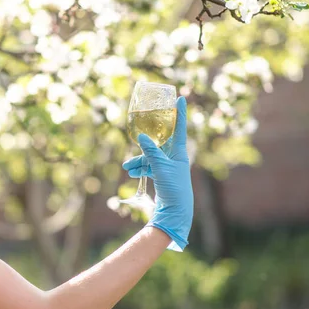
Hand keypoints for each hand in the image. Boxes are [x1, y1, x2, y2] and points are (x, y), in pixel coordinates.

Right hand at [122, 96, 192, 250]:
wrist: (175, 211)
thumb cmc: (174, 188)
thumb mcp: (161, 168)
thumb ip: (151, 152)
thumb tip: (142, 137)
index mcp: (180, 152)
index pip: (180, 127)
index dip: (179, 113)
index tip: (181, 97)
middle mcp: (174, 156)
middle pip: (159, 143)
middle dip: (144, 144)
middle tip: (136, 136)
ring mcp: (167, 165)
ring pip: (150, 156)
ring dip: (138, 160)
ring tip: (127, 167)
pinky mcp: (161, 174)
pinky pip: (148, 166)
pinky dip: (140, 168)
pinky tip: (131, 172)